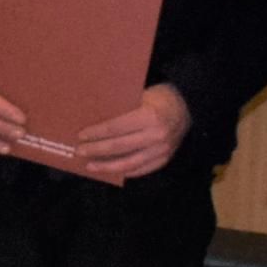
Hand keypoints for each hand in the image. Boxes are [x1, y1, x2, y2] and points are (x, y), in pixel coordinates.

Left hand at [72, 82, 192, 184]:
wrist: (186, 107)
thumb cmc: (158, 98)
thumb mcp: (140, 95)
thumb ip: (121, 107)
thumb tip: (92, 118)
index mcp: (149, 116)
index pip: (116, 127)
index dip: (96, 133)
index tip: (81, 136)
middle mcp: (156, 135)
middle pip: (119, 146)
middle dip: (96, 150)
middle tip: (79, 151)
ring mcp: (162, 150)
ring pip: (129, 163)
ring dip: (106, 166)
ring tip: (90, 166)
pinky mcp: (164, 159)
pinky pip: (140, 169)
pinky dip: (124, 171)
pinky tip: (110, 171)